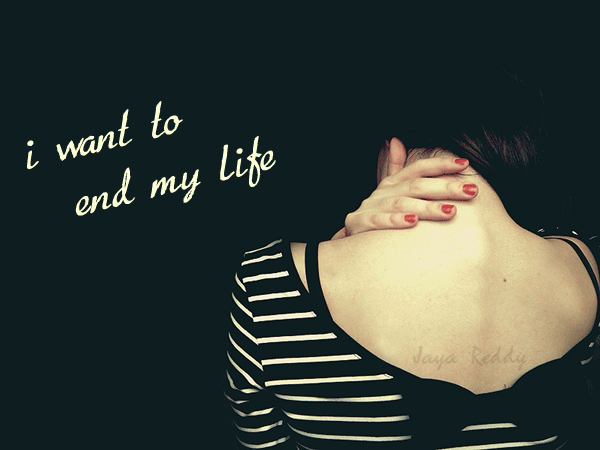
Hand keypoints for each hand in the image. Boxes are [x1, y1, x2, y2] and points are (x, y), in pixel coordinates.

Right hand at [332, 139, 477, 238]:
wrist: (349, 236)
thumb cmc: (376, 214)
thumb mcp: (387, 192)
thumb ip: (396, 167)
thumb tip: (397, 140)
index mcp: (392, 183)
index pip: (418, 169)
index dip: (441, 164)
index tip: (465, 164)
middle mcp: (383, 192)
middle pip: (417, 185)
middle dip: (445, 187)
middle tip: (471, 190)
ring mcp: (370, 207)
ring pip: (402, 204)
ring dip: (427, 207)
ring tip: (450, 211)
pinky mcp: (359, 223)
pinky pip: (378, 221)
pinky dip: (395, 221)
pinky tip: (412, 222)